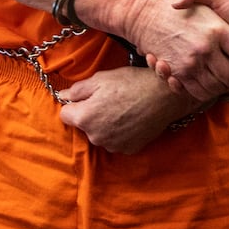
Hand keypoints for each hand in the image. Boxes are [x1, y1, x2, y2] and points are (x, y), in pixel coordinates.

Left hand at [59, 66, 205, 154]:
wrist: (165, 96)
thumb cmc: (131, 83)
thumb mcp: (100, 79)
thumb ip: (77, 90)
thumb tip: (63, 95)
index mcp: (84, 118)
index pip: (65, 114)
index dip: (74, 104)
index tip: (87, 97)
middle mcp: (96, 137)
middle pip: (84, 126)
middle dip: (91, 114)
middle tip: (108, 99)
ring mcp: (113, 145)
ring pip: (100, 134)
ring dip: (106, 124)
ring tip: (122, 108)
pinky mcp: (129, 149)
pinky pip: (116, 140)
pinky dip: (120, 132)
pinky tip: (131, 118)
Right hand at [152, 0, 228, 93]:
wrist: (147, 14)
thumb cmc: (186, 5)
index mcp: (218, 29)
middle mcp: (205, 48)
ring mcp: (190, 63)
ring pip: (219, 88)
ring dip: (226, 87)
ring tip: (227, 77)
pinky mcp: (178, 74)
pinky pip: (200, 92)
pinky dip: (208, 92)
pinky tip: (211, 81)